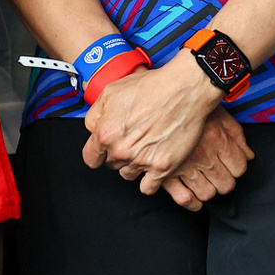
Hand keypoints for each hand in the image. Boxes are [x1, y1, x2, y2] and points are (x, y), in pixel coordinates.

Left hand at [81, 55, 224, 194]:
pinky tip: (153, 165)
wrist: (183, 90)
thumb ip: (95, 114)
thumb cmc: (151, 87)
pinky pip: (148, 187)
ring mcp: (141, 161)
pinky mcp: (162, 167)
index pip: (91, 157)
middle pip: (111, 164)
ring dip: (134, 164)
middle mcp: (121, 150)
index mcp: (105, 133)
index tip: (103, 150)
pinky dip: (149, 180)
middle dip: (118, 153)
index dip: (97, 152)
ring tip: (145, 146)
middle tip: (133, 137)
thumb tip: (93, 128)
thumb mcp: (111, 91)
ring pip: (128, 175)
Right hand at [158, 108, 253, 210]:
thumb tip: (249, 156)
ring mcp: (184, 167)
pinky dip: (190, 202)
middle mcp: (203, 156)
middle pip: (225, 184)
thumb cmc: (190, 104)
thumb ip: (237, 135)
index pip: (239, 168)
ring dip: (209, 190)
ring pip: (207, 193)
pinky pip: (184, 198)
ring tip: (204, 181)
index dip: (237, 167)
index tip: (231, 165)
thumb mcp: (220, 113)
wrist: (160, 98)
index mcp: (218, 140)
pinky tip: (192, 196)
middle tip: (218, 174)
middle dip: (224, 181)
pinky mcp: (166, 173)